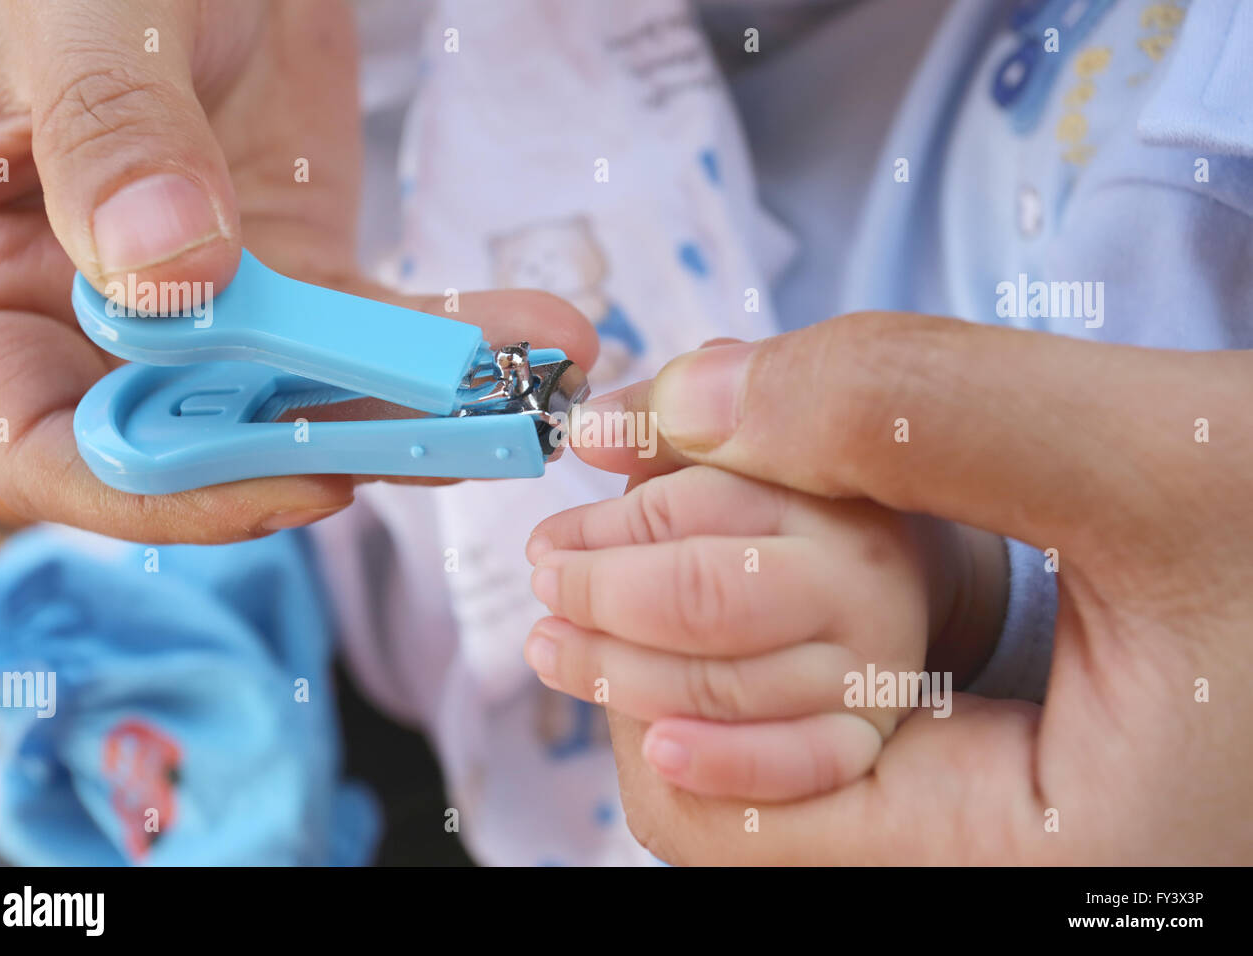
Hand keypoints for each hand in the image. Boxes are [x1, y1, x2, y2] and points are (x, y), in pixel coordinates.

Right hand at [0, 0, 594, 541]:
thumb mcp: (69, 25)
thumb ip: (108, 141)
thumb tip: (174, 273)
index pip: (55, 447)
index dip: (172, 492)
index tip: (299, 481)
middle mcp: (95, 323)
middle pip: (207, 438)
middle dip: (339, 451)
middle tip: (461, 438)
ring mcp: (209, 305)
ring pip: (313, 395)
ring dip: (425, 408)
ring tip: (530, 397)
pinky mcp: (297, 270)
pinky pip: (377, 327)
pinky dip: (456, 336)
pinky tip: (539, 335)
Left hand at [524, 463, 1006, 800]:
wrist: (899, 587)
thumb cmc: (800, 517)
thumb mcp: (752, 453)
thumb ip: (676, 432)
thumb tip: (591, 432)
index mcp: (828, 490)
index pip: (691, 505)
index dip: (600, 528)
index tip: (546, 541)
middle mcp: (861, 581)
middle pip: (702, 598)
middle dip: (600, 597)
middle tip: (546, 591)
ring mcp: (869, 667)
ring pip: (721, 684)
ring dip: (617, 673)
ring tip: (554, 650)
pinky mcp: (868, 737)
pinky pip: (794, 764)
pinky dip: (721, 761)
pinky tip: (656, 746)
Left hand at [549, 313, 1252, 864]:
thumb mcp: (1165, 459)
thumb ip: (917, 413)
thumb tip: (692, 394)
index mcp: (1039, 866)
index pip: (733, 816)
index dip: (645, 661)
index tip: (594, 522)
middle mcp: (1002, 863)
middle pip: (728, 786)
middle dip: (655, 627)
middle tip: (599, 501)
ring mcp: (994, 811)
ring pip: (777, 735)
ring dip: (716, 604)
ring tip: (682, 481)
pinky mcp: (999, 746)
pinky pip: (845, 697)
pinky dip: (793, 601)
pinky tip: (786, 508)